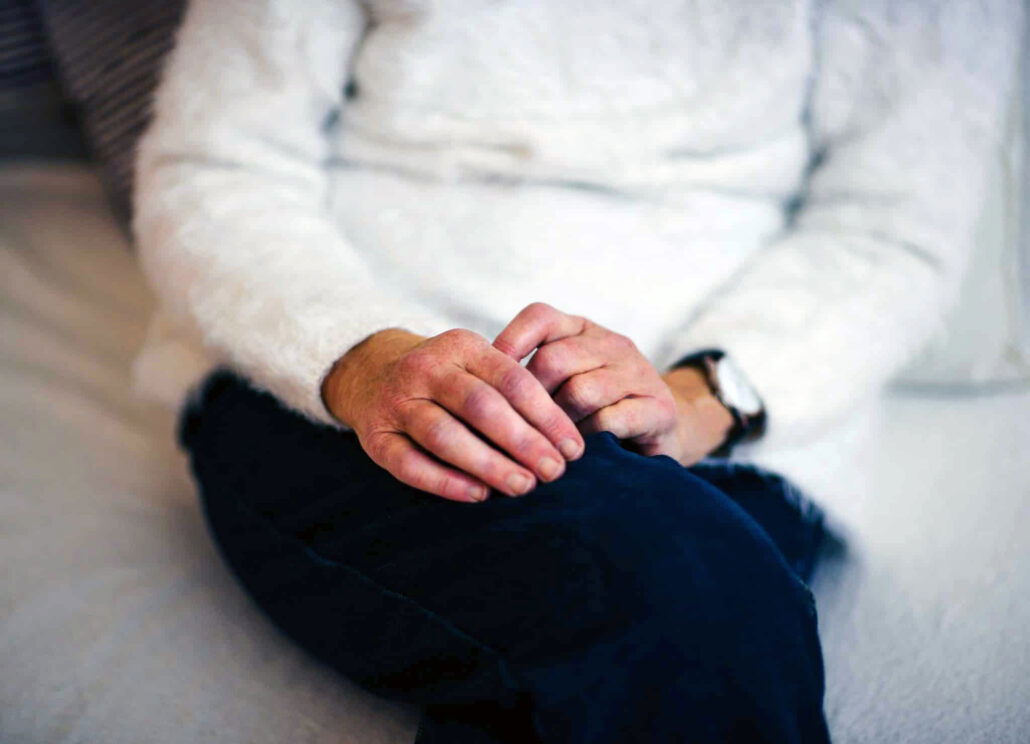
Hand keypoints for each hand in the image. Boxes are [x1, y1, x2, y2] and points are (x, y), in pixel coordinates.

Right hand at [321, 327, 584, 502]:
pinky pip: (410, 463)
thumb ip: (512, 390)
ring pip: (444, 435)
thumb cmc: (445, 377)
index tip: (573, 447)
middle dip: (523, 442)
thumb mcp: (476, 363)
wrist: (370, 371)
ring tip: (523, 486)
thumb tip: (562, 441)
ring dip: (488, 464)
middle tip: (554, 472)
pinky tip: (479, 495)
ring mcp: (397, 402)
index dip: (547, 416)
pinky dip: (445, 481)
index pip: (512, 380)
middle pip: (480, 407)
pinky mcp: (376, 436)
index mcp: (461, 346)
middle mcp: (426, 368)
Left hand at [492, 303, 732, 464]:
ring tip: (542, 450)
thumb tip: (469, 395)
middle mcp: (611, 343)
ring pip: (582, 390)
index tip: (484, 383)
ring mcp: (639, 373)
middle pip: (555, 359)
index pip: (540, 317)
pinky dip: (587, 440)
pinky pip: (611, 419)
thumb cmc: (594, 410)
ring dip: (556, 425)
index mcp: (582, 330)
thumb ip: (526, 380)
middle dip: (528, 400)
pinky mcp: (659, 407)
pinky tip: (576, 457)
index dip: (509, 344)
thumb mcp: (561, 385)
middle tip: (510, 433)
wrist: (665, 431)